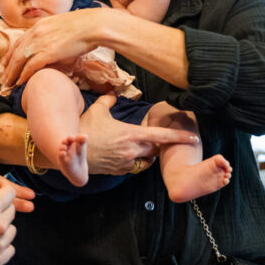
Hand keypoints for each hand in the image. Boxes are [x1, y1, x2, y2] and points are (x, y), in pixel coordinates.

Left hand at [1, 9, 103, 85]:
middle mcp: (36, 33)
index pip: (20, 41)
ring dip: (12, 73)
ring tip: (9, 83)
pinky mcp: (48, 52)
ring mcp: (41, 42)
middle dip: (8, 66)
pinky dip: (24, 75)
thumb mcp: (63, 25)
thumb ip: (54, 32)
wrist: (93, 25)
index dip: (12, 53)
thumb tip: (55, 41)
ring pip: (19, 60)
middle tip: (4, 77)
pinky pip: (30, 66)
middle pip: (16, 51)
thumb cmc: (85, 26)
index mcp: (39, 25)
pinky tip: (20, 83)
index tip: (8, 62)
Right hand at [79, 94, 198, 174]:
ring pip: (146, 160)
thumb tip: (114, 93)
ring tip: (143, 147)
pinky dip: (135, 161)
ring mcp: (126, 163)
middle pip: (156, 150)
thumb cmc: (86, 129)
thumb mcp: (98, 110)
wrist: (71, 152)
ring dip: (148, 155)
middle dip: (159, 145)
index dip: (179, 137)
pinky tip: (127, 155)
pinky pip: (134, 167)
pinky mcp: (118, 171)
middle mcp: (133, 150)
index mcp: (132, 134)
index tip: (194, 137)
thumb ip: (109, 100)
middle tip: (158, 139)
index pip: (162, 137)